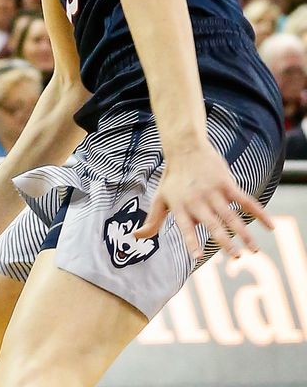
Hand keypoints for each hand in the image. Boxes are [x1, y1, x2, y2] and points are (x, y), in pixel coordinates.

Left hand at [135, 143, 273, 258]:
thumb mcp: (159, 199)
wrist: (184, 149)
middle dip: (224, 241)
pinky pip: (246, 200)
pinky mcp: (227, 184)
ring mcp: (213, 192)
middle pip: (212, 224)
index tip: (196, 257)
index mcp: (180, 207)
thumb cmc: (171, 179)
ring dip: (244, 233)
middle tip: (236, 257)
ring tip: (254, 250)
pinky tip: (270, 227)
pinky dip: (259, 213)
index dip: (191, 241)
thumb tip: (136, 237)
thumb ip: (152, 221)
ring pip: (231, 216)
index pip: (184, 228)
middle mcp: (196, 201)